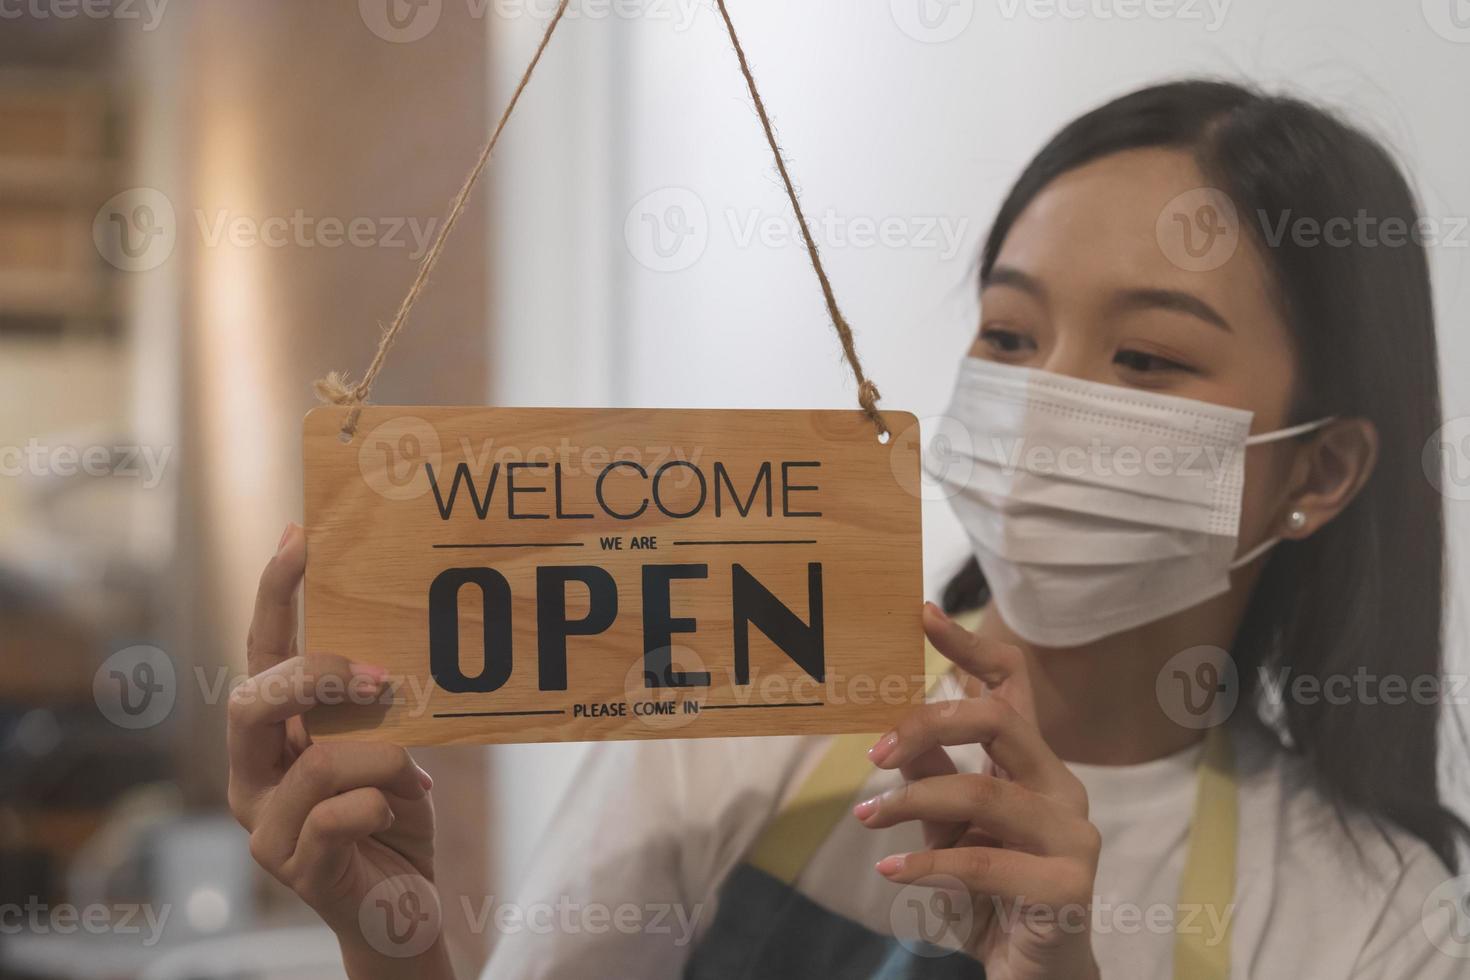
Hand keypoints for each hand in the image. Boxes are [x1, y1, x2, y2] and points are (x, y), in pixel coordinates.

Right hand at [227, 524, 453, 978]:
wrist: (403, 910)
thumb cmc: (396, 820)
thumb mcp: (396, 751)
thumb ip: (382, 710)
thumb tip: (397, 657)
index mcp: (277, 734)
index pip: (264, 653)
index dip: (275, 593)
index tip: (300, 534)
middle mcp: (256, 773)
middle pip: (251, 698)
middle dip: (315, 677)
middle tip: (379, 676)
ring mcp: (266, 824)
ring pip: (313, 762)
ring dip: (378, 758)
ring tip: (407, 775)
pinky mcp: (295, 867)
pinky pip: (337, 816)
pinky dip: (378, 805)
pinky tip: (393, 815)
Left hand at [855, 602, 1100, 979]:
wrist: (1031, 976)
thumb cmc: (990, 895)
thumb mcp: (948, 829)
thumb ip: (930, 779)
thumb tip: (892, 731)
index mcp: (1033, 764)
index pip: (1011, 685)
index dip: (969, 646)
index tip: (920, 614)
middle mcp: (1061, 788)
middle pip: (999, 721)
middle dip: (927, 724)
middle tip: (872, 752)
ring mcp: (1073, 835)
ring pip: (983, 792)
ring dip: (911, 803)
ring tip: (867, 818)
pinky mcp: (1068, 886)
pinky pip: (983, 862)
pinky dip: (927, 865)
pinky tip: (892, 870)